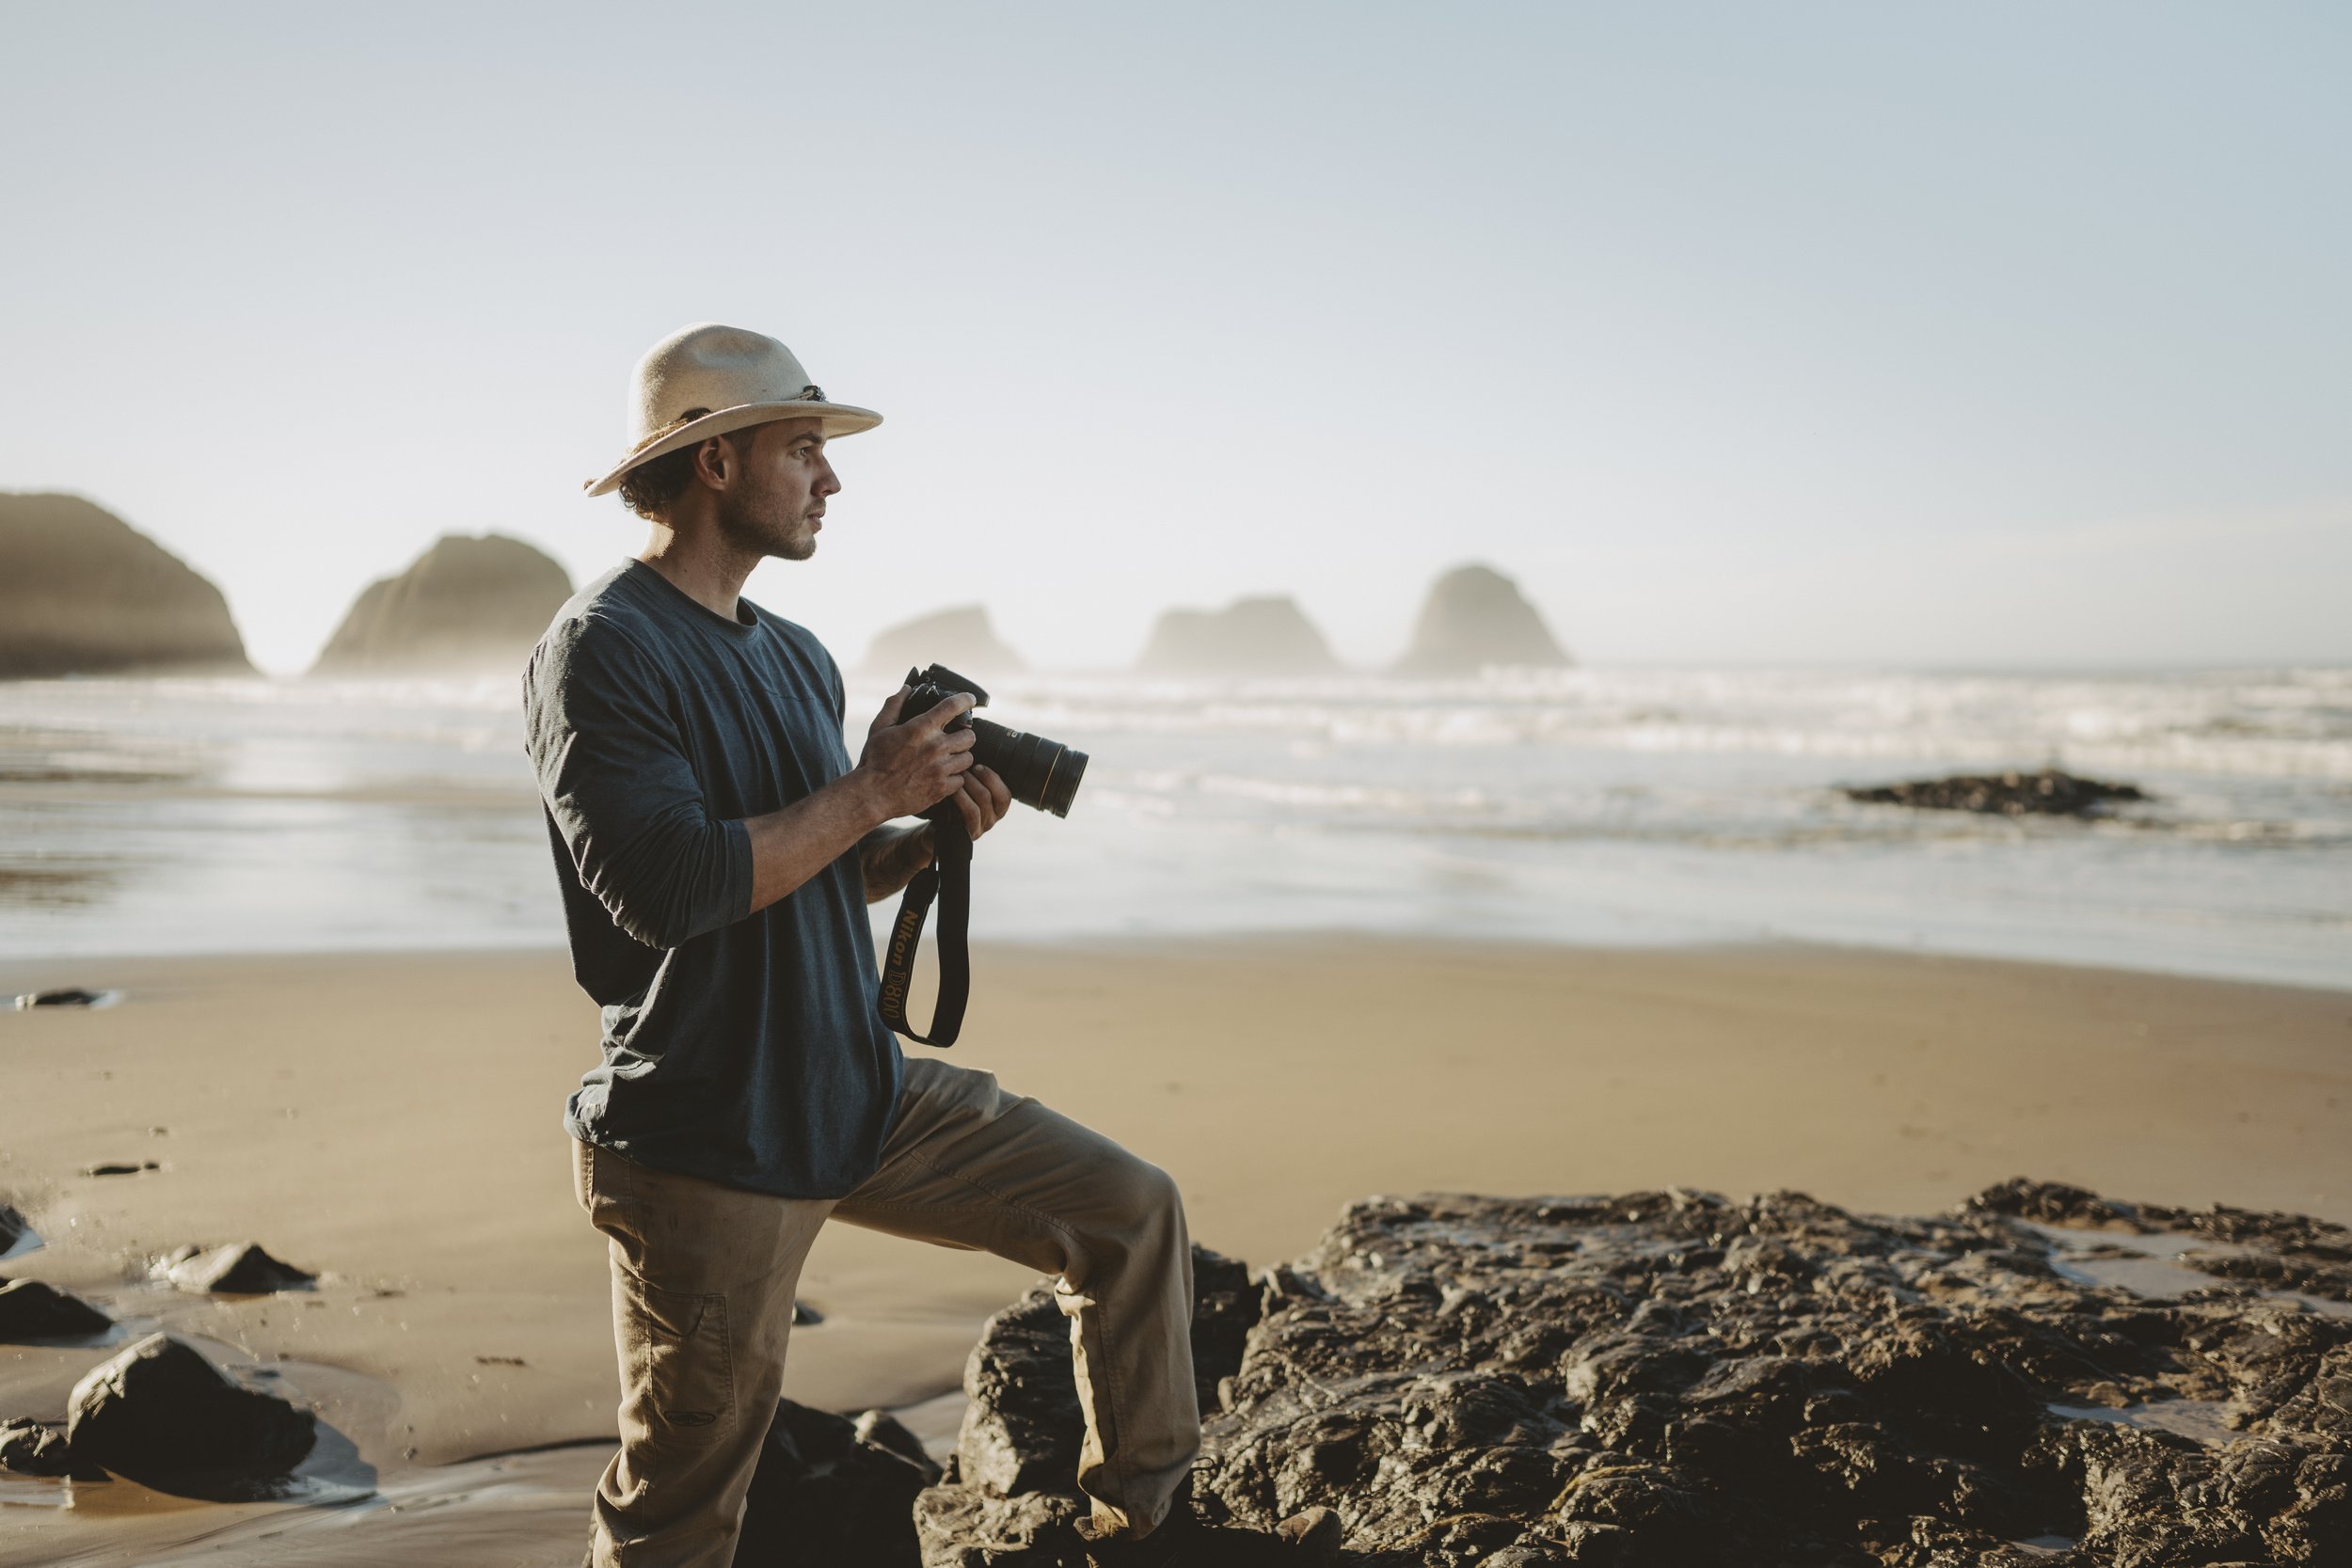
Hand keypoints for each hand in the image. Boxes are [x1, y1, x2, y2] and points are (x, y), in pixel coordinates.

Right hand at [855, 685, 976, 819]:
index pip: (953, 706)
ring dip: (960, 758)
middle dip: (963, 736)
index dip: (966, 700)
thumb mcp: (879, 728)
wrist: (873, 795)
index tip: (970, 700)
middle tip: (954, 740)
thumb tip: (906, 688)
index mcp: (922, 728)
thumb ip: (893, 705)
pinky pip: (961, 780)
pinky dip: (954, 778)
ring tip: (948, 760)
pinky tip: (943, 776)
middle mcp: (936, 746)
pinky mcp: (942, 788)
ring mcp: (941, 768)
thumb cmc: (875, 761)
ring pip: (968, 758)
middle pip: (969, 736)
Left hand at [943, 764, 1011, 841]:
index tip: (977, 765)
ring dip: (969, 784)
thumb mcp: (969, 793)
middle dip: (976, 777)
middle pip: (991, 795)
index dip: (992, 778)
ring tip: (957, 774)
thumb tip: (976, 758)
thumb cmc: (954, 805)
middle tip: (962, 767)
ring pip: (982, 801)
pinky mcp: (970, 833)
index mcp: (997, 810)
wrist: (937, 828)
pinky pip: (971, 812)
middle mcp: (992, 820)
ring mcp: (982, 828)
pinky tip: (953, 789)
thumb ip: (977, 781)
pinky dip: (963, 797)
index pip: (1005, 795)